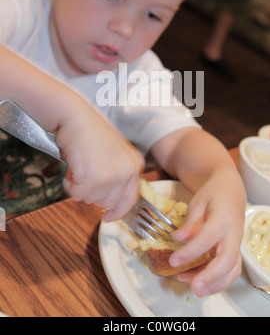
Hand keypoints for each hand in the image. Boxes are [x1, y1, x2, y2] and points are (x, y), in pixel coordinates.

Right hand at [57, 98, 144, 220]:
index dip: (118, 211)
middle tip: (84, 172)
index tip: (108, 218)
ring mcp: (112, 175)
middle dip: (92, 193)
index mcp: (135, 164)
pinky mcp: (94, 177)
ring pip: (90, 200)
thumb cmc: (89, 132)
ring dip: (79, 186)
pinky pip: (77, 194)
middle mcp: (128, 171)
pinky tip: (72, 166)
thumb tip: (111, 204)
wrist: (75, 115)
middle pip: (107, 203)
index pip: (130, 198)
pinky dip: (69, 183)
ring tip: (79, 164)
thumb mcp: (113, 154)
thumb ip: (116, 176)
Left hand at [168, 179, 244, 296]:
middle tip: (193, 286)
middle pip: (228, 260)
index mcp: (223, 217)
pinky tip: (200, 283)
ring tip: (195, 289)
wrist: (231, 191)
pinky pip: (230, 270)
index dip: (190, 252)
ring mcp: (236, 244)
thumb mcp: (198, 201)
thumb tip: (178, 238)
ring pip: (233, 269)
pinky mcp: (234, 251)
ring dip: (215, 284)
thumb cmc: (214, 195)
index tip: (173, 260)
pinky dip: (217, 282)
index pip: (207, 238)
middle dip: (211, 276)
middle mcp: (234, 233)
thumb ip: (190, 222)